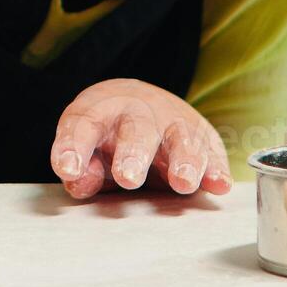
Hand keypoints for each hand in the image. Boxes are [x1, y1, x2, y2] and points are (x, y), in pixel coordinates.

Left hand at [49, 78, 232, 198]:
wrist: (141, 102)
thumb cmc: (108, 135)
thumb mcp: (85, 147)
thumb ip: (79, 168)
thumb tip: (79, 181)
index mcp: (101, 112)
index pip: (83, 125)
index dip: (73, 146)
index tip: (68, 168)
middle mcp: (139, 113)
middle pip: (137, 130)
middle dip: (134, 154)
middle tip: (128, 178)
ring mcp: (174, 123)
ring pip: (181, 138)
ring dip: (183, 161)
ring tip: (182, 183)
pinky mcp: (203, 138)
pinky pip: (212, 152)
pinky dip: (216, 168)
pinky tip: (218, 184)